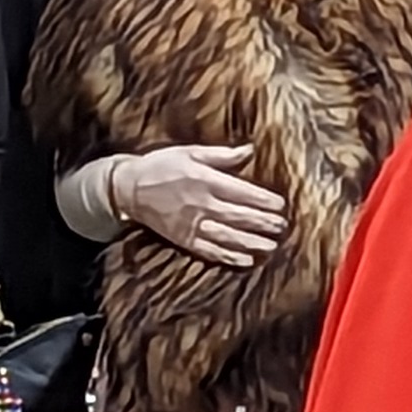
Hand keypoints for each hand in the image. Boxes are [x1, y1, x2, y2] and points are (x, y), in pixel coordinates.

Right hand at [117, 144, 287, 267]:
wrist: (128, 188)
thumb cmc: (161, 166)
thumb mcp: (190, 152)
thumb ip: (221, 155)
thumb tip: (250, 150)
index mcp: (204, 179)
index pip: (241, 191)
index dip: (263, 200)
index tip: (281, 205)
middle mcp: (200, 203)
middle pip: (238, 215)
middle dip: (263, 222)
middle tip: (283, 227)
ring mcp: (191, 224)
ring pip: (227, 236)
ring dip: (251, 242)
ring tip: (271, 246)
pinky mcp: (182, 239)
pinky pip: (209, 250)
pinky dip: (228, 257)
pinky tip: (246, 261)